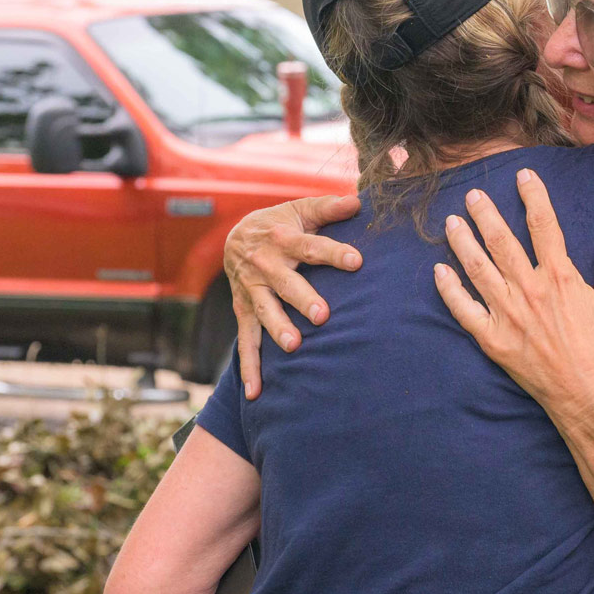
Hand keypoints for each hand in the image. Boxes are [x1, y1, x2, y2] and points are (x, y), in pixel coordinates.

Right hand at [223, 194, 361, 397]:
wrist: (234, 236)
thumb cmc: (281, 223)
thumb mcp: (301, 209)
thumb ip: (329, 207)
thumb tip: (359, 200)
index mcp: (284, 239)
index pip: (312, 246)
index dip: (333, 253)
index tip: (356, 262)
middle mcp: (266, 265)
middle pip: (287, 283)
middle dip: (303, 299)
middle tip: (322, 315)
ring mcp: (253, 290)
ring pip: (265, 311)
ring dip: (278, 329)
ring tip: (294, 346)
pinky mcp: (244, 310)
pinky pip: (246, 340)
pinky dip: (249, 367)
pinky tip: (256, 393)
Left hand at [433, 168, 593, 426]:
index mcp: (561, 278)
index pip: (544, 224)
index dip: (533, 196)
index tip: (523, 176)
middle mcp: (530, 291)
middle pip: (502, 241)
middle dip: (486, 214)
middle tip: (473, 194)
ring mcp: (509, 316)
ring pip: (478, 269)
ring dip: (463, 242)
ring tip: (452, 222)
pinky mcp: (494, 342)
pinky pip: (465, 310)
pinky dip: (450, 289)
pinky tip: (440, 271)